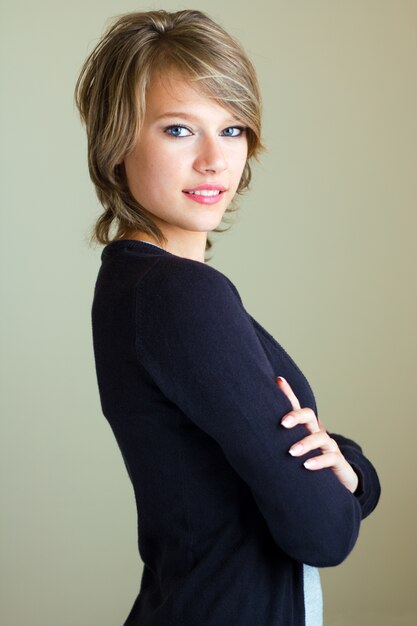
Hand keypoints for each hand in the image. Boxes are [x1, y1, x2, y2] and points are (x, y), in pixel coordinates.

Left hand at [275, 376, 358, 493]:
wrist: (335, 483)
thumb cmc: (305, 464)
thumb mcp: (291, 451)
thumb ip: (276, 443)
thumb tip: (248, 434)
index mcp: (305, 428)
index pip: (296, 407)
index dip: (288, 393)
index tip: (278, 380)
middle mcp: (317, 432)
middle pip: (309, 416)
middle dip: (296, 416)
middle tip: (283, 423)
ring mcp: (328, 446)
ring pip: (320, 437)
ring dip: (305, 443)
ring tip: (291, 452)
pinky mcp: (337, 461)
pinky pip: (330, 458)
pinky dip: (319, 461)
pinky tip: (307, 465)